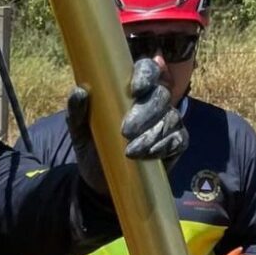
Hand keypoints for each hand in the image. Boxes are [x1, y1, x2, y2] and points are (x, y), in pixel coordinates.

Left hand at [66, 58, 188, 194]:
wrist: (100, 185)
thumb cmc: (94, 150)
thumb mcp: (80, 132)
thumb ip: (77, 112)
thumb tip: (79, 91)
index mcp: (133, 91)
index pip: (147, 69)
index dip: (146, 74)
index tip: (135, 90)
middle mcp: (154, 102)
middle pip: (161, 94)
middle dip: (145, 111)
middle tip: (125, 131)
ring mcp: (167, 122)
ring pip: (170, 118)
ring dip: (152, 134)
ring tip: (131, 151)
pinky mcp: (175, 144)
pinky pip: (178, 140)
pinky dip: (164, 146)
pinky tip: (149, 154)